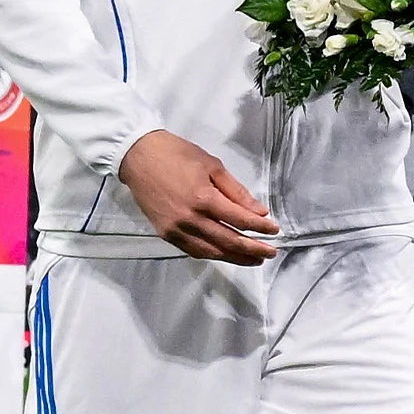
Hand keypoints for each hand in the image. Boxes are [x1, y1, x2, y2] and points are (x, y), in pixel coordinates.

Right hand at [118, 131, 276, 263]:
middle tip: (271, 252)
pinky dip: (212, 254)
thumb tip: (259, 211)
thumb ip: (236, 191)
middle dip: (253, 249)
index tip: (275, 230)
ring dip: (235, 257)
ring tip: (254, 259)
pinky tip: (226, 254)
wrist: (138, 156)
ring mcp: (176, 229)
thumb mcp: (212, 165)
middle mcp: (190, 219)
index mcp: (204, 198)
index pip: (240, 219)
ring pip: (211, 251)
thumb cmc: (177, 154)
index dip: (260, 227)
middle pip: (228, 240)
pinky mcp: (165, 234)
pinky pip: (193, 250)